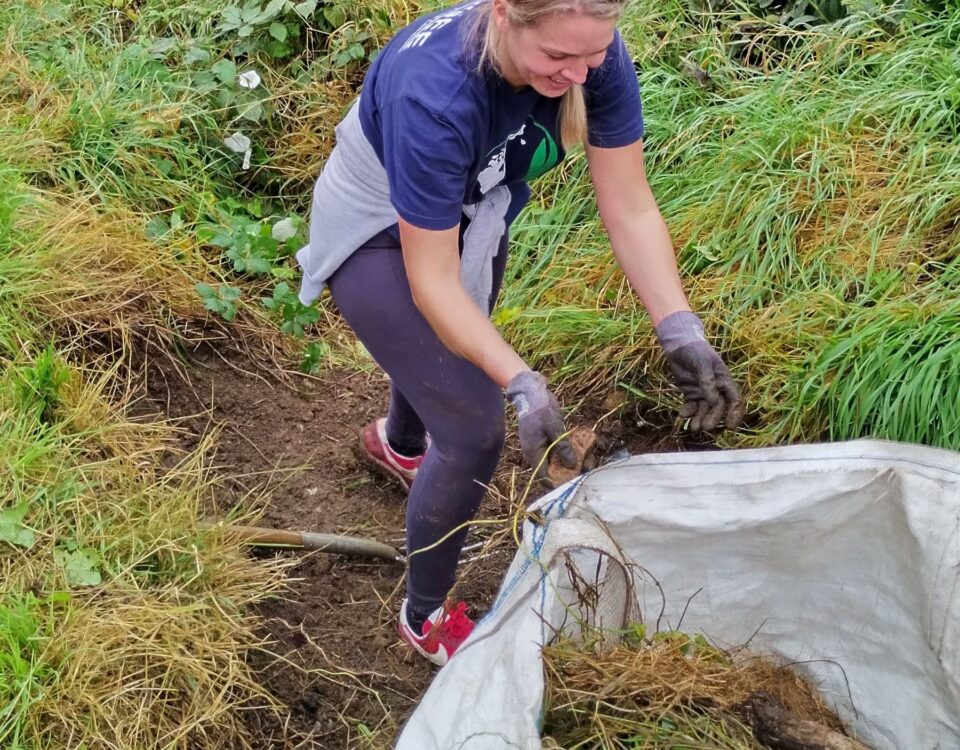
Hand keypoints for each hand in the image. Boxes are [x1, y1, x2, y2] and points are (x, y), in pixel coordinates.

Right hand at [505, 370, 576, 475]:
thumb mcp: (554, 427)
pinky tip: (577, 449)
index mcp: (534, 452)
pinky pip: (554, 449)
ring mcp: (538, 444)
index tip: (571, 483)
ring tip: (584, 461)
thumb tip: (571, 465)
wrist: (531, 391)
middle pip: (549, 469)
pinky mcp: (544, 437)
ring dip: (566, 461)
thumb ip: (563, 447)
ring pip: (553, 459)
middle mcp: (535, 451)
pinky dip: (564, 450)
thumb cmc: (540, 409)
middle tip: (583, 471)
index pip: (543, 476)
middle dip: (565, 472)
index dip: (556, 482)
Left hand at [655, 312, 742, 432]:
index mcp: (724, 380)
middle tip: (705, 428)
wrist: (679, 346)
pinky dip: (688, 411)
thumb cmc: (695, 351)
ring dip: (700, 419)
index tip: (730, 426)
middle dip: (713, 418)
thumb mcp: (702, 363)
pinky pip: (691, 406)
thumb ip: (707, 381)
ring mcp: (703, 392)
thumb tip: (713, 400)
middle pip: (718, 408)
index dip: (734, 414)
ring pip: (704, 409)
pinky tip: (682, 415)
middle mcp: (716, 388)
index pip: (734, 400)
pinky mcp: (691, 393)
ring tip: (694, 428)